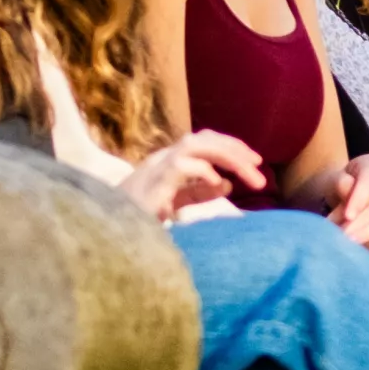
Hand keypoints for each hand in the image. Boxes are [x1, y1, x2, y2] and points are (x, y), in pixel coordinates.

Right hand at [119, 131, 265, 219]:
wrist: (109, 230)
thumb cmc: (140, 216)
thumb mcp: (176, 202)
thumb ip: (200, 192)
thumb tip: (227, 184)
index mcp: (170, 161)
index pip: (205, 142)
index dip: (231, 147)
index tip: (256, 162)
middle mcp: (164, 158)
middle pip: (204, 139)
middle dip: (235, 149)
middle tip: (259, 166)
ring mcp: (156, 167)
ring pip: (195, 145)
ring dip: (226, 156)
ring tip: (248, 171)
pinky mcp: (153, 182)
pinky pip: (181, 166)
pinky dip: (204, 173)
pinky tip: (220, 184)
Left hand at [295, 154, 368, 244]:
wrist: (345, 194)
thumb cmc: (340, 185)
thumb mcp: (334, 180)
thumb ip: (340, 182)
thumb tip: (347, 188)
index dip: (359, 198)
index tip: (348, 216)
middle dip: (357, 220)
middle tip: (338, 233)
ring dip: (361, 229)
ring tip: (342, 238)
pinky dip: (368, 235)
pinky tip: (354, 242)